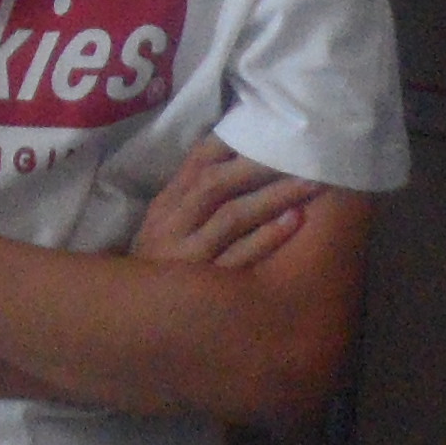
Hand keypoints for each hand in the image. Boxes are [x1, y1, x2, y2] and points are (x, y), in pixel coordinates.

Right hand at [131, 139, 318, 271]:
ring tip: (309, 181)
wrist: (136, 321)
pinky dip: (268, 237)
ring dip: (273, 196)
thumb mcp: (165, 225)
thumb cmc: (163, 265)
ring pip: (233, 217)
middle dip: (261, 163)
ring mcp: (189, 255)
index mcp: (167, 204)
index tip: (272, 123)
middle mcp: (174, 224)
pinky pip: (240, 258)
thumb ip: (192, 193)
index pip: (199, 160)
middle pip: (219, 184)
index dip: (235, 139)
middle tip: (302, 149)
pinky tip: (295, 221)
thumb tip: (234, 154)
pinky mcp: (206, 287)